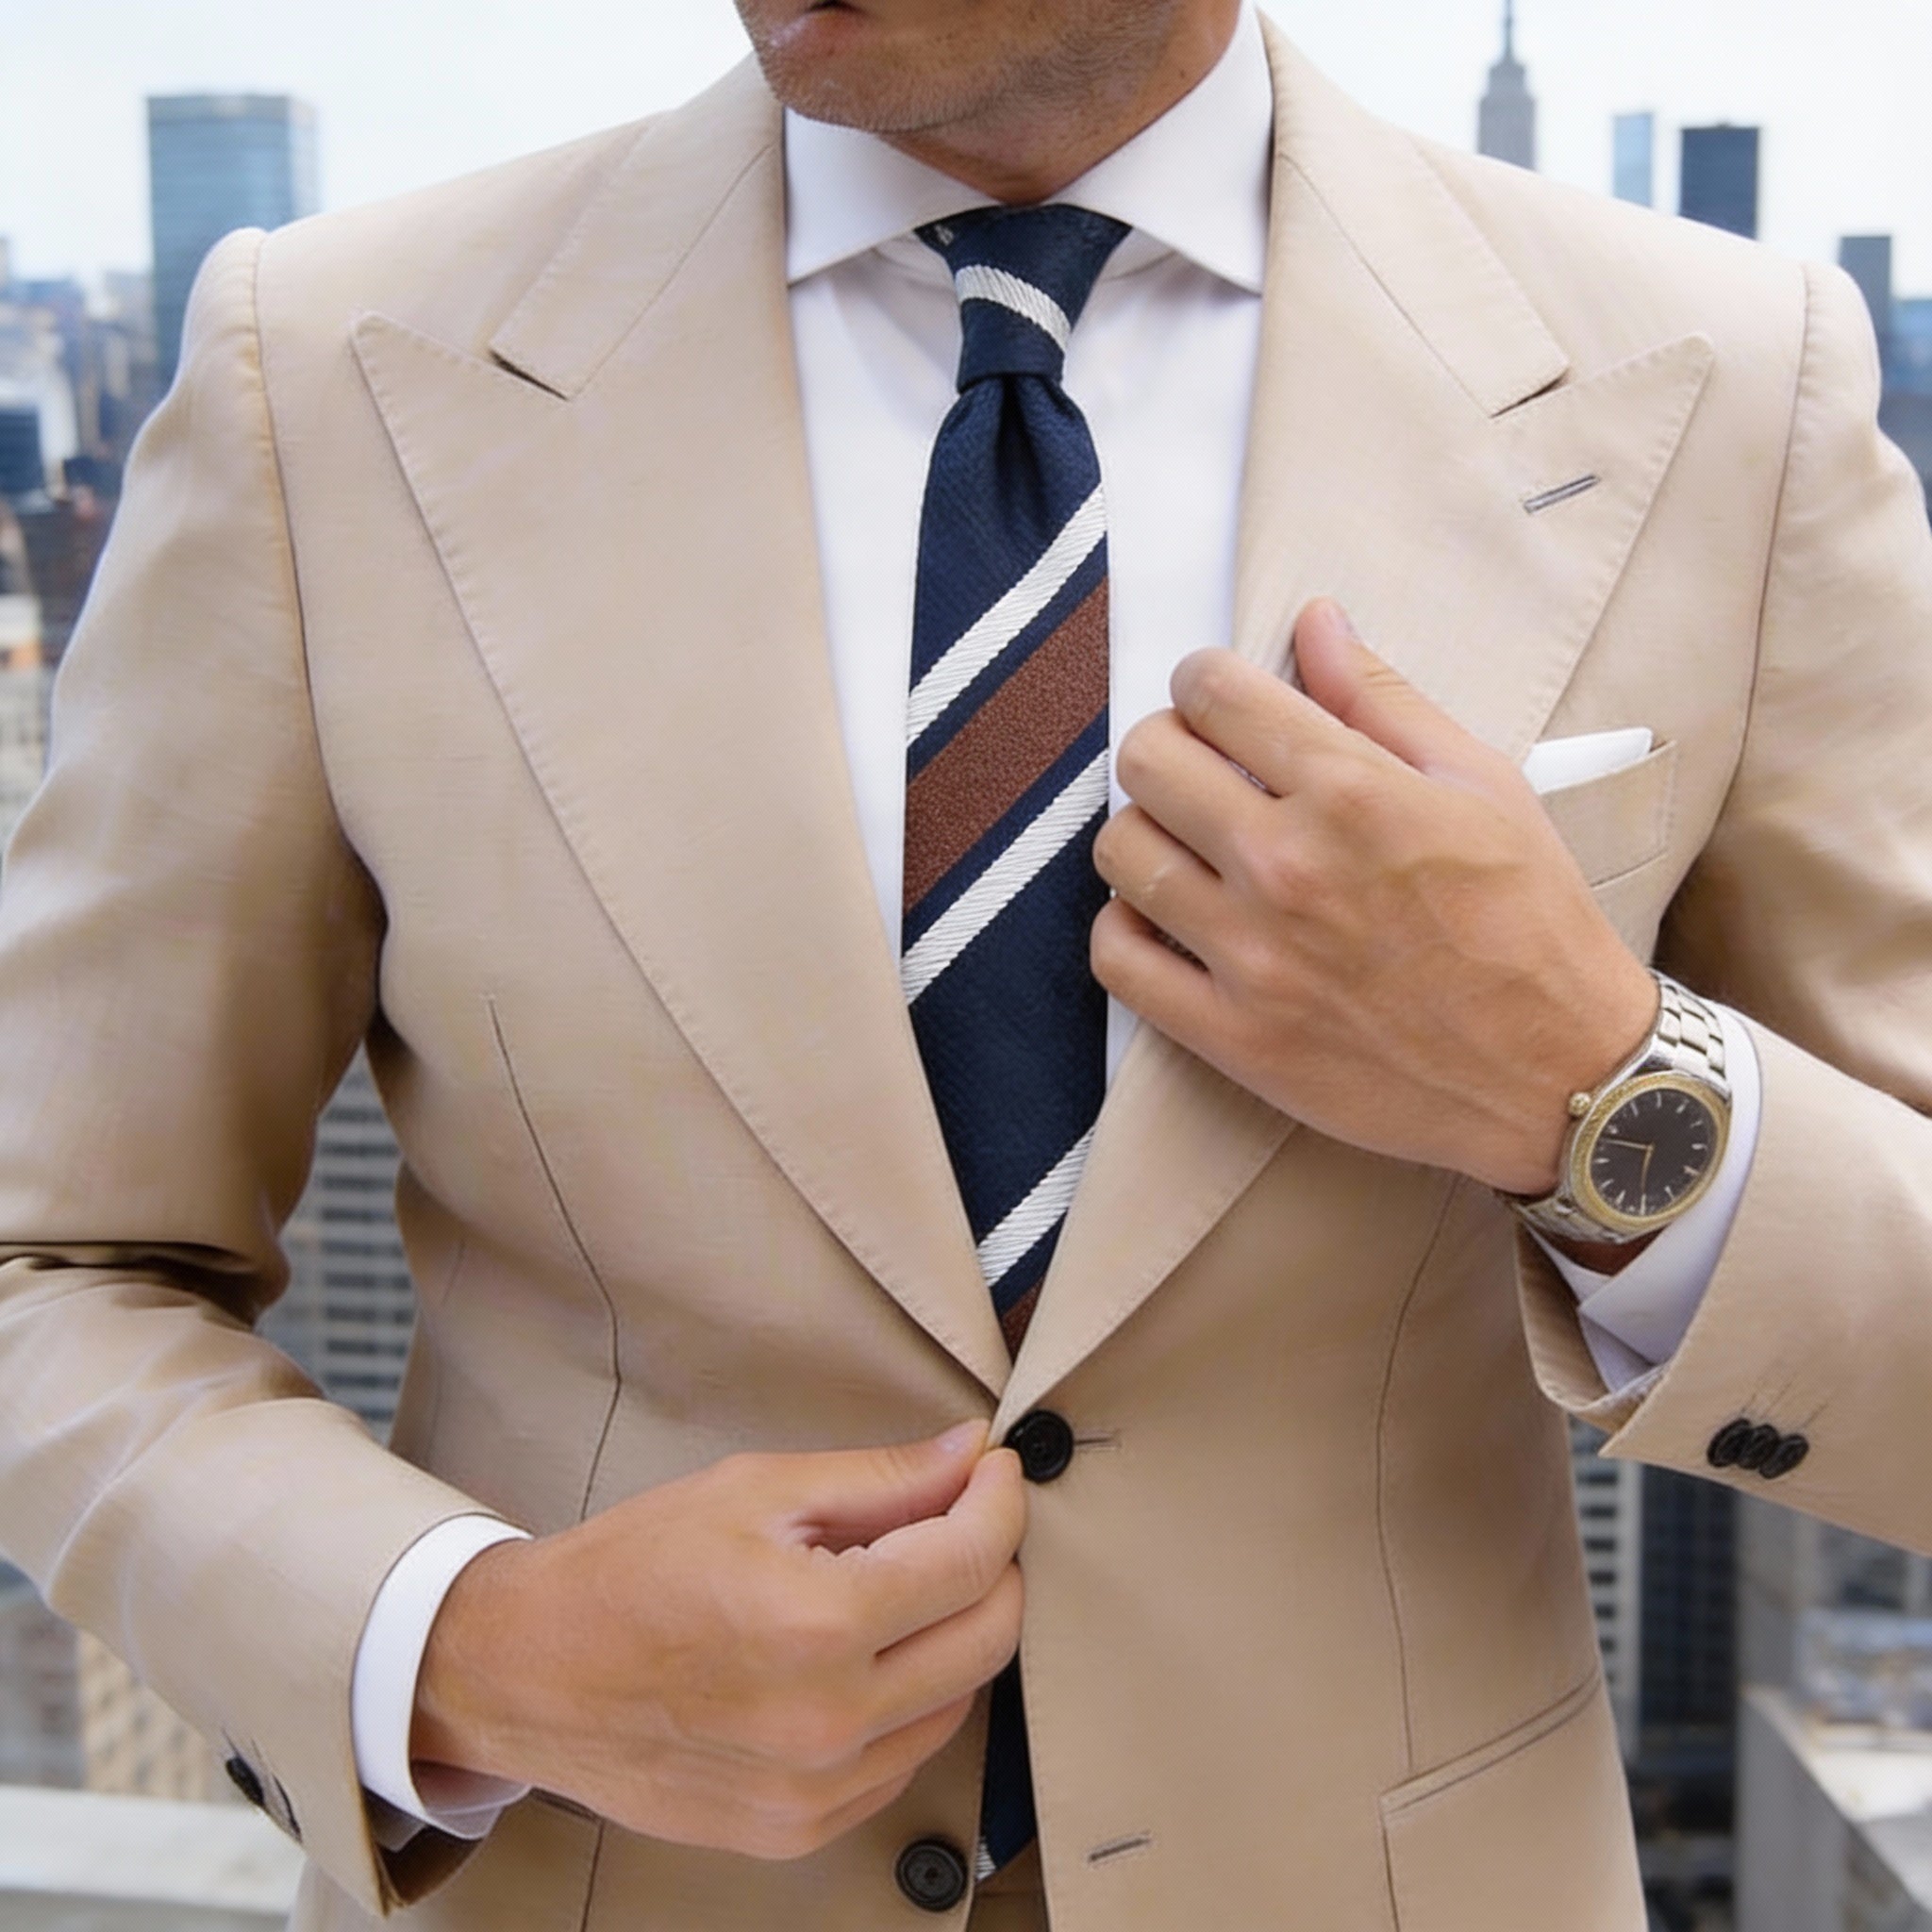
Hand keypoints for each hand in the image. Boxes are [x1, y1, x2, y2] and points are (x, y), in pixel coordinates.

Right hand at [412, 1423, 1024, 1859]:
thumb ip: (880, 1478)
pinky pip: (903, 1760)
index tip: (995, 1471)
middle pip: (988, 1639)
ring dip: (954, 1634)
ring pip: (957, 1703)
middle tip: (964, 1517)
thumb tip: (970, 1454)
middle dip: (994, 1564)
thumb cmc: (630, 1570)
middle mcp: (829, 1720)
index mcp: (817, 1623)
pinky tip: (866, 1655)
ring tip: (902, 1584)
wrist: (529, 1674)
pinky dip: (910, 1700)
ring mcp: (815, 1791)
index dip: (999, 1501)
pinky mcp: (798, 1830)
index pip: (971, 1560)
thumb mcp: (755, 1491)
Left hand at [1091, 599, 1657, 1195]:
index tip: (1217, 698)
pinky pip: (1117, 959)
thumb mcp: (1481, 785)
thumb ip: (1381, 699)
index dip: (1204, 680)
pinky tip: (1166, 917)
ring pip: (1121, 852)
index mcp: (1351, 792)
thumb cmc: (1530, 923)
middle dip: (1167, 744)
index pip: (1213, 693)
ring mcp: (1252, 956)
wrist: (1559, 1075)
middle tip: (1199, 766)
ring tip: (1185, 842)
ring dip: (1142, 831)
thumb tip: (1314, 622)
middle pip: (1148, 761)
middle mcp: (1288, 867)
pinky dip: (1125, 927)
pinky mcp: (1233, 1035)